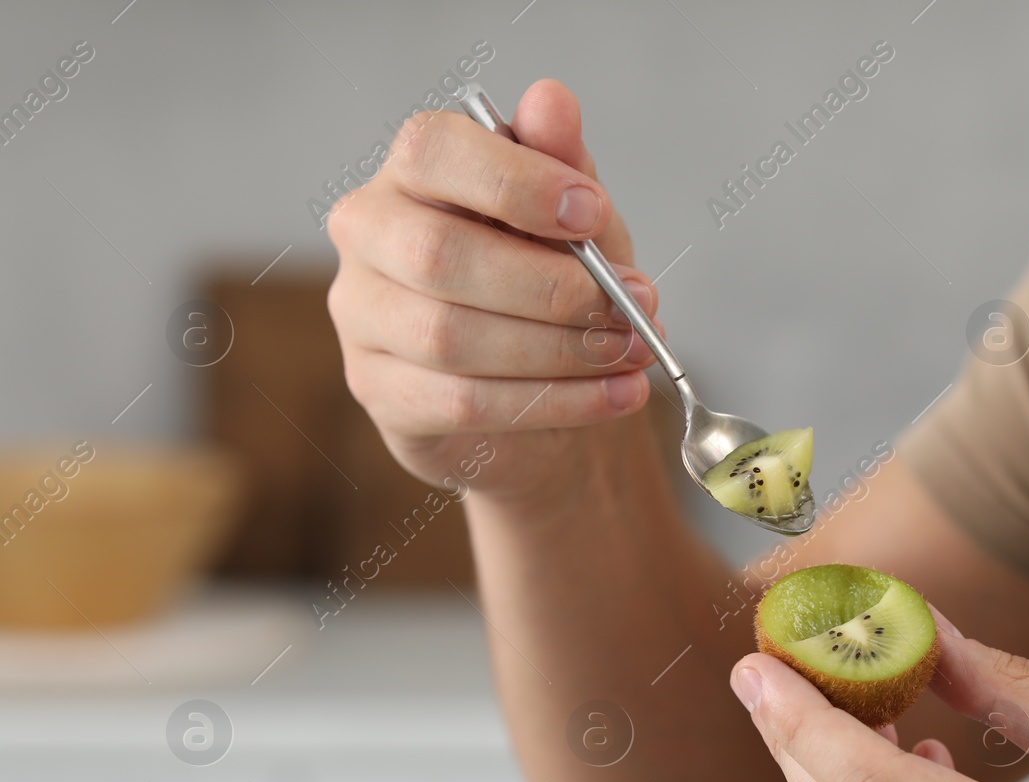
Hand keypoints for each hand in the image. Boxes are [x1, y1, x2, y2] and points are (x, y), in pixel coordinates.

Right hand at [325, 80, 659, 501]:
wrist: (540, 387)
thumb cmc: (550, 283)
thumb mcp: (576, 221)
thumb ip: (563, 163)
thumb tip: (551, 100)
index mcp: (412, 173)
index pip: (433, 152)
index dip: (515, 181)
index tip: (592, 212)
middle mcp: (369, 235)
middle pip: (439, 255)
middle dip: (550, 287)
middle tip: (632, 306)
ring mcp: (362, 317)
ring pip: (450, 338)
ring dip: (560, 350)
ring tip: (633, 352)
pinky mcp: (379, 391)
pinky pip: (462, 402)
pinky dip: (554, 401)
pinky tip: (613, 394)